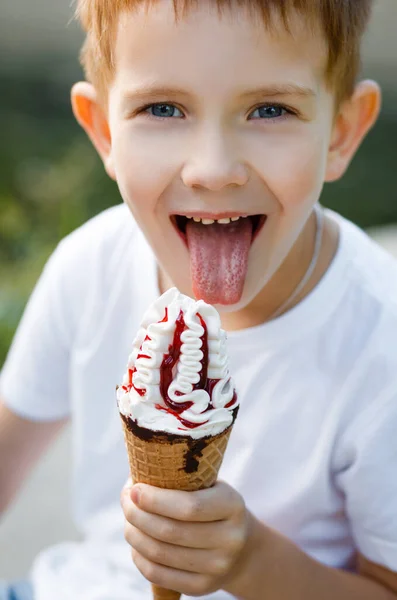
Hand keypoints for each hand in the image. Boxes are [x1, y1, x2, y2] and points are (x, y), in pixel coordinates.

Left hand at [120, 479, 252, 596]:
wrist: (242, 548)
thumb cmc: (214, 506)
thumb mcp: (211, 486)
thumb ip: (181, 481)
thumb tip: (136, 476)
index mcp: (232, 505)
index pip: (189, 506)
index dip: (156, 500)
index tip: (134, 489)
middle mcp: (230, 539)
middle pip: (170, 531)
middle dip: (139, 515)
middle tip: (126, 500)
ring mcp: (217, 567)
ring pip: (161, 553)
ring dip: (134, 534)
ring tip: (128, 519)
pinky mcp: (202, 587)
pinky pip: (159, 574)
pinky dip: (140, 557)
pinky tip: (136, 542)